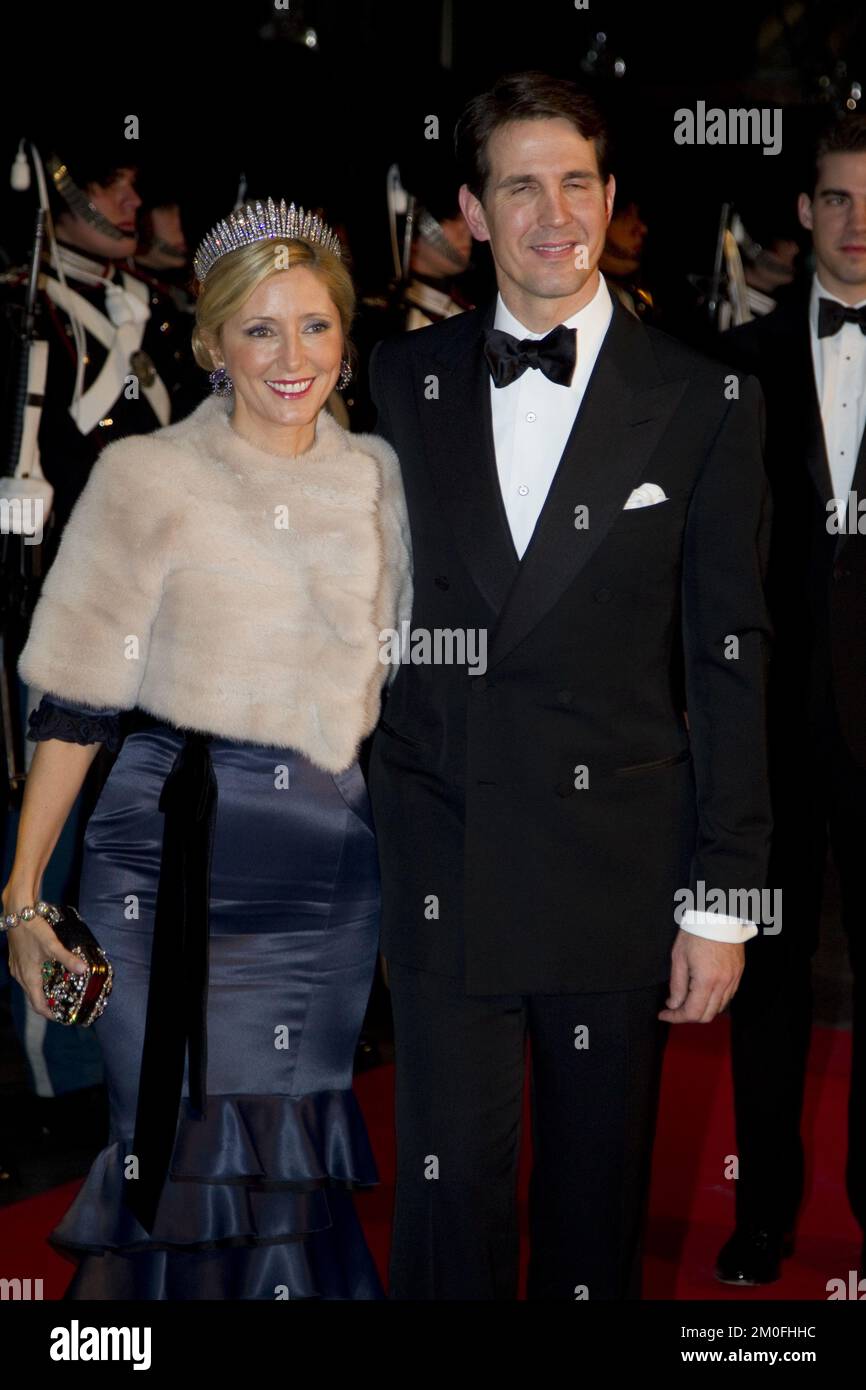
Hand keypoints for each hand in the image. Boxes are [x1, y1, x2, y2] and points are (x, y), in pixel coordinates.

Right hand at [2, 883, 86, 1020]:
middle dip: (49, 1004)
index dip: (51, 1014)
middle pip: (34, 998)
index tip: (63, 1017)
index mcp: (29, 977)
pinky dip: (38, 980)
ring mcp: (17, 968)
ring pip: (30, 987)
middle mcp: (21, 976)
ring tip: (59, 991)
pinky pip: (27, 977)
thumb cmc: (33, 929)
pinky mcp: (17, 959)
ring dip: (43, 992)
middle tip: (64, 1006)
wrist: (17, 912)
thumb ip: (68, 959)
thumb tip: (84, 970)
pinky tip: (50, 972)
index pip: (38, 1005)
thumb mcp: (53, 944)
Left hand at [657, 929, 743, 1023]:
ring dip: (702, 1010)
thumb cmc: (696, 932)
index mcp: (707, 980)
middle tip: (673, 1009)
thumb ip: (677, 985)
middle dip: (688, 1017)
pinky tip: (702, 993)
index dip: (676, 1017)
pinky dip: (714, 1001)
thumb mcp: (678, 958)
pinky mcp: (738, 974)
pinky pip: (727, 997)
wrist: (717, 915)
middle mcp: (723, 984)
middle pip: (707, 1015)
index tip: (664, 1014)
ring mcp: (733, 980)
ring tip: (686, 1000)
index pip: (692, 1013)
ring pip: (718, 1008)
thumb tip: (674, 1004)